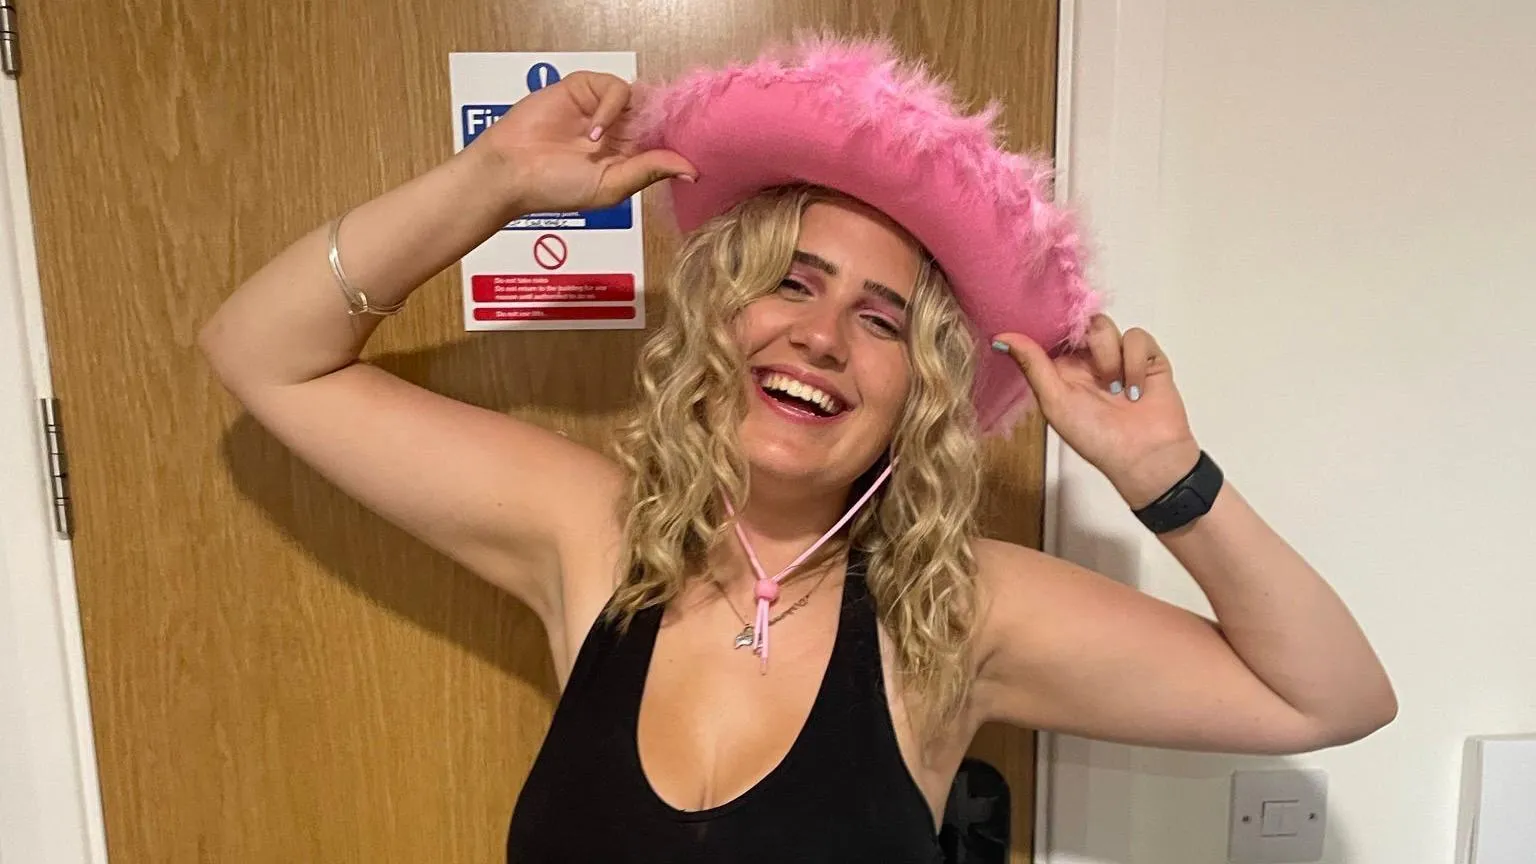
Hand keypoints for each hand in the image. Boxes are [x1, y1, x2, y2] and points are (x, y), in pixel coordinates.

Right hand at [470, 71, 696, 213]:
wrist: (511, 170)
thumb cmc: (555, 187)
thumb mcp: (611, 186)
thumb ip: (650, 171)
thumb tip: (693, 172)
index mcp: (630, 156)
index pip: (665, 140)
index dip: (677, 139)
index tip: (688, 145)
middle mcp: (620, 131)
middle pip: (657, 114)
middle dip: (662, 122)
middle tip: (657, 134)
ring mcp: (603, 108)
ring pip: (639, 97)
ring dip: (633, 116)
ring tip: (606, 142)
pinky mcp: (584, 88)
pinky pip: (614, 87)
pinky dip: (611, 105)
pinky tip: (595, 130)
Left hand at [993, 315, 1201, 508]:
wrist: (1146, 456)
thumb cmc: (1096, 438)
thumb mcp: (1055, 402)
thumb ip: (1032, 365)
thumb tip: (1000, 337)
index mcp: (1061, 370)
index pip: (1051, 332)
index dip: (1048, 323)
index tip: (1048, 322)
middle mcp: (1088, 360)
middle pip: (1079, 322)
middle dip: (1083, 340)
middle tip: (1089, 367)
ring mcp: (1118, 356)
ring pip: (1105, 326)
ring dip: (1108, 357)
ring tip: (1115, 390)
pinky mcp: (1148, 357)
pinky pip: (1137, 337)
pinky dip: (1134, 362)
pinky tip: (1135, 389)